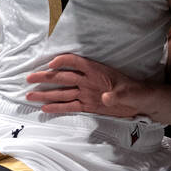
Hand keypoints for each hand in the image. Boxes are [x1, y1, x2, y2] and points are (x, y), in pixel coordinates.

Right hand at [25, 53, 143, 116]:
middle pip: (63, 77)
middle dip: (46, 77)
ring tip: (29, 95)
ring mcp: (86, 93)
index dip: (64, 61)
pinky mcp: (88, 106)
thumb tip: (107, 96)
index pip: (76, 62)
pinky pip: (70, 106)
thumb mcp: (132, 93)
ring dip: (46, 94)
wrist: (142, 104)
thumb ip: (119, 94)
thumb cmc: (138, 94)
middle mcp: (88, 81)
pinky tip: (44, 108)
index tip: (52, 65)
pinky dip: (57, 107)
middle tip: (29, 78)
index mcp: (98, 72)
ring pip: (62, 93)